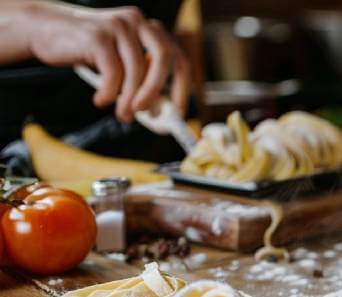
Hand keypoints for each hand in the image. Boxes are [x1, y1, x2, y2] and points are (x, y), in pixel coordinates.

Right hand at [28, 2, 189, 121]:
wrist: (45, 30)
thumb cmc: (88, 51)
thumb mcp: (121, 62)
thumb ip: (142, 78)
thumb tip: (161, 111)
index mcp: (149, 29)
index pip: (178, 57)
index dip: (182, 87)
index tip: (178, 112)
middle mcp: (137, 22)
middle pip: (164, 58)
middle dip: (157, 91)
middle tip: (148, 114)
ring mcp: (118, 26)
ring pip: (136, 70)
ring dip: (130, 99)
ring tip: (122, 114)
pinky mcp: (97, 35)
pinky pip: (113, 73)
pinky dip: (109, 93)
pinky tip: (100, 100)